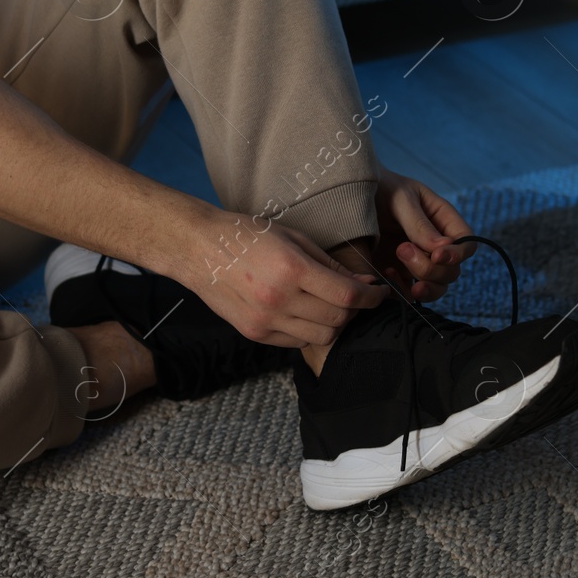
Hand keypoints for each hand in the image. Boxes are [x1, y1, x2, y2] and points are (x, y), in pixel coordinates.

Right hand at [187, 214, 388, 346]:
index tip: (380, 293)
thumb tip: (361, 283)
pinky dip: (309, 331)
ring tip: (330, 306)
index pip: (347, 295)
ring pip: (321, 337)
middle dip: (355, 310)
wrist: (197, 248)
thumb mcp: (292, 237)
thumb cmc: (246, 234)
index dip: (372, 297)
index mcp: (292, 269)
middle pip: (338, 320)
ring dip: (334, 324)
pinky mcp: (255, 333)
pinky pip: (296, 342)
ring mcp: (265, 320)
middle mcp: (279, 299)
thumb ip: (328, 263)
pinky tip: (305, 313)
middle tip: (356, 296)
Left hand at [374, 168, 475, 301]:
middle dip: (430, 268)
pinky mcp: (400, 275)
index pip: (466, 244)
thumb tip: (442, 250)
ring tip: (396, 272)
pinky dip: (403, 292)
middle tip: (402, 250)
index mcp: (443, 220)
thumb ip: (419, 224)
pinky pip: (411, 294)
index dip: (457, 255)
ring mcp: (419, 262)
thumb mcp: (400, 199)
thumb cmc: (380, 189)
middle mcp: (436, 245)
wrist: (349, 195)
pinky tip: (386, 275)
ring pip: (437, 287)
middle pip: (452, 271)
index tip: (437, 256)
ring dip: (423, 287)